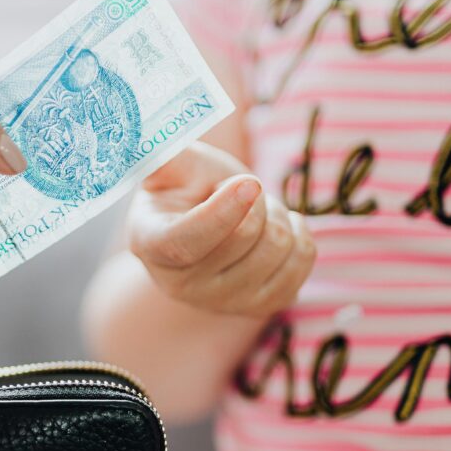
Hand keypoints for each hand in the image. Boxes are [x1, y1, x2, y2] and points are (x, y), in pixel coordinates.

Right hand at [127, 142, 315, 316]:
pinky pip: (301, 260)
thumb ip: (164, 154)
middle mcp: (179, 284)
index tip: (250, 182)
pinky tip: (275, 229)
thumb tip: (151, 143)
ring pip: (277, 247)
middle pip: (244, 238)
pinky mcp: (261, 307)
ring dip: (277, 214)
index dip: (221, 214)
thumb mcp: (173, 165)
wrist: (208, 224)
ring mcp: (221, 302)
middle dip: (256, 198)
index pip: (186, 242)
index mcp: (149, 244)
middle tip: (244, 190)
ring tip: (256, 212)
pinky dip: (298, 233)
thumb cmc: (187, 187)